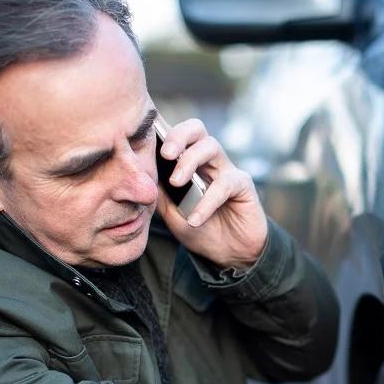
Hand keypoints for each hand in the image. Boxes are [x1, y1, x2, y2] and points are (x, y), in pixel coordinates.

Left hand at [155, 118, 267, 269]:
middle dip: (178, 136)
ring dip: (190, 161)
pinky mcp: (243, 185)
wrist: (230, 254)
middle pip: (196, 129)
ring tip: (176, 182)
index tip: (144, 141)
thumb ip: (159, 191)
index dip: (161, 131)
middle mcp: (208, 160)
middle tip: (165, 154)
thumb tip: (141, 173)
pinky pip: (225, 184)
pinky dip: (207, 201)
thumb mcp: (170, 213)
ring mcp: (226, 170)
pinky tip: (195, 219)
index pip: (176, 135)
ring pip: (210, 146)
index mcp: (189, 162)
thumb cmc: (200, 229)